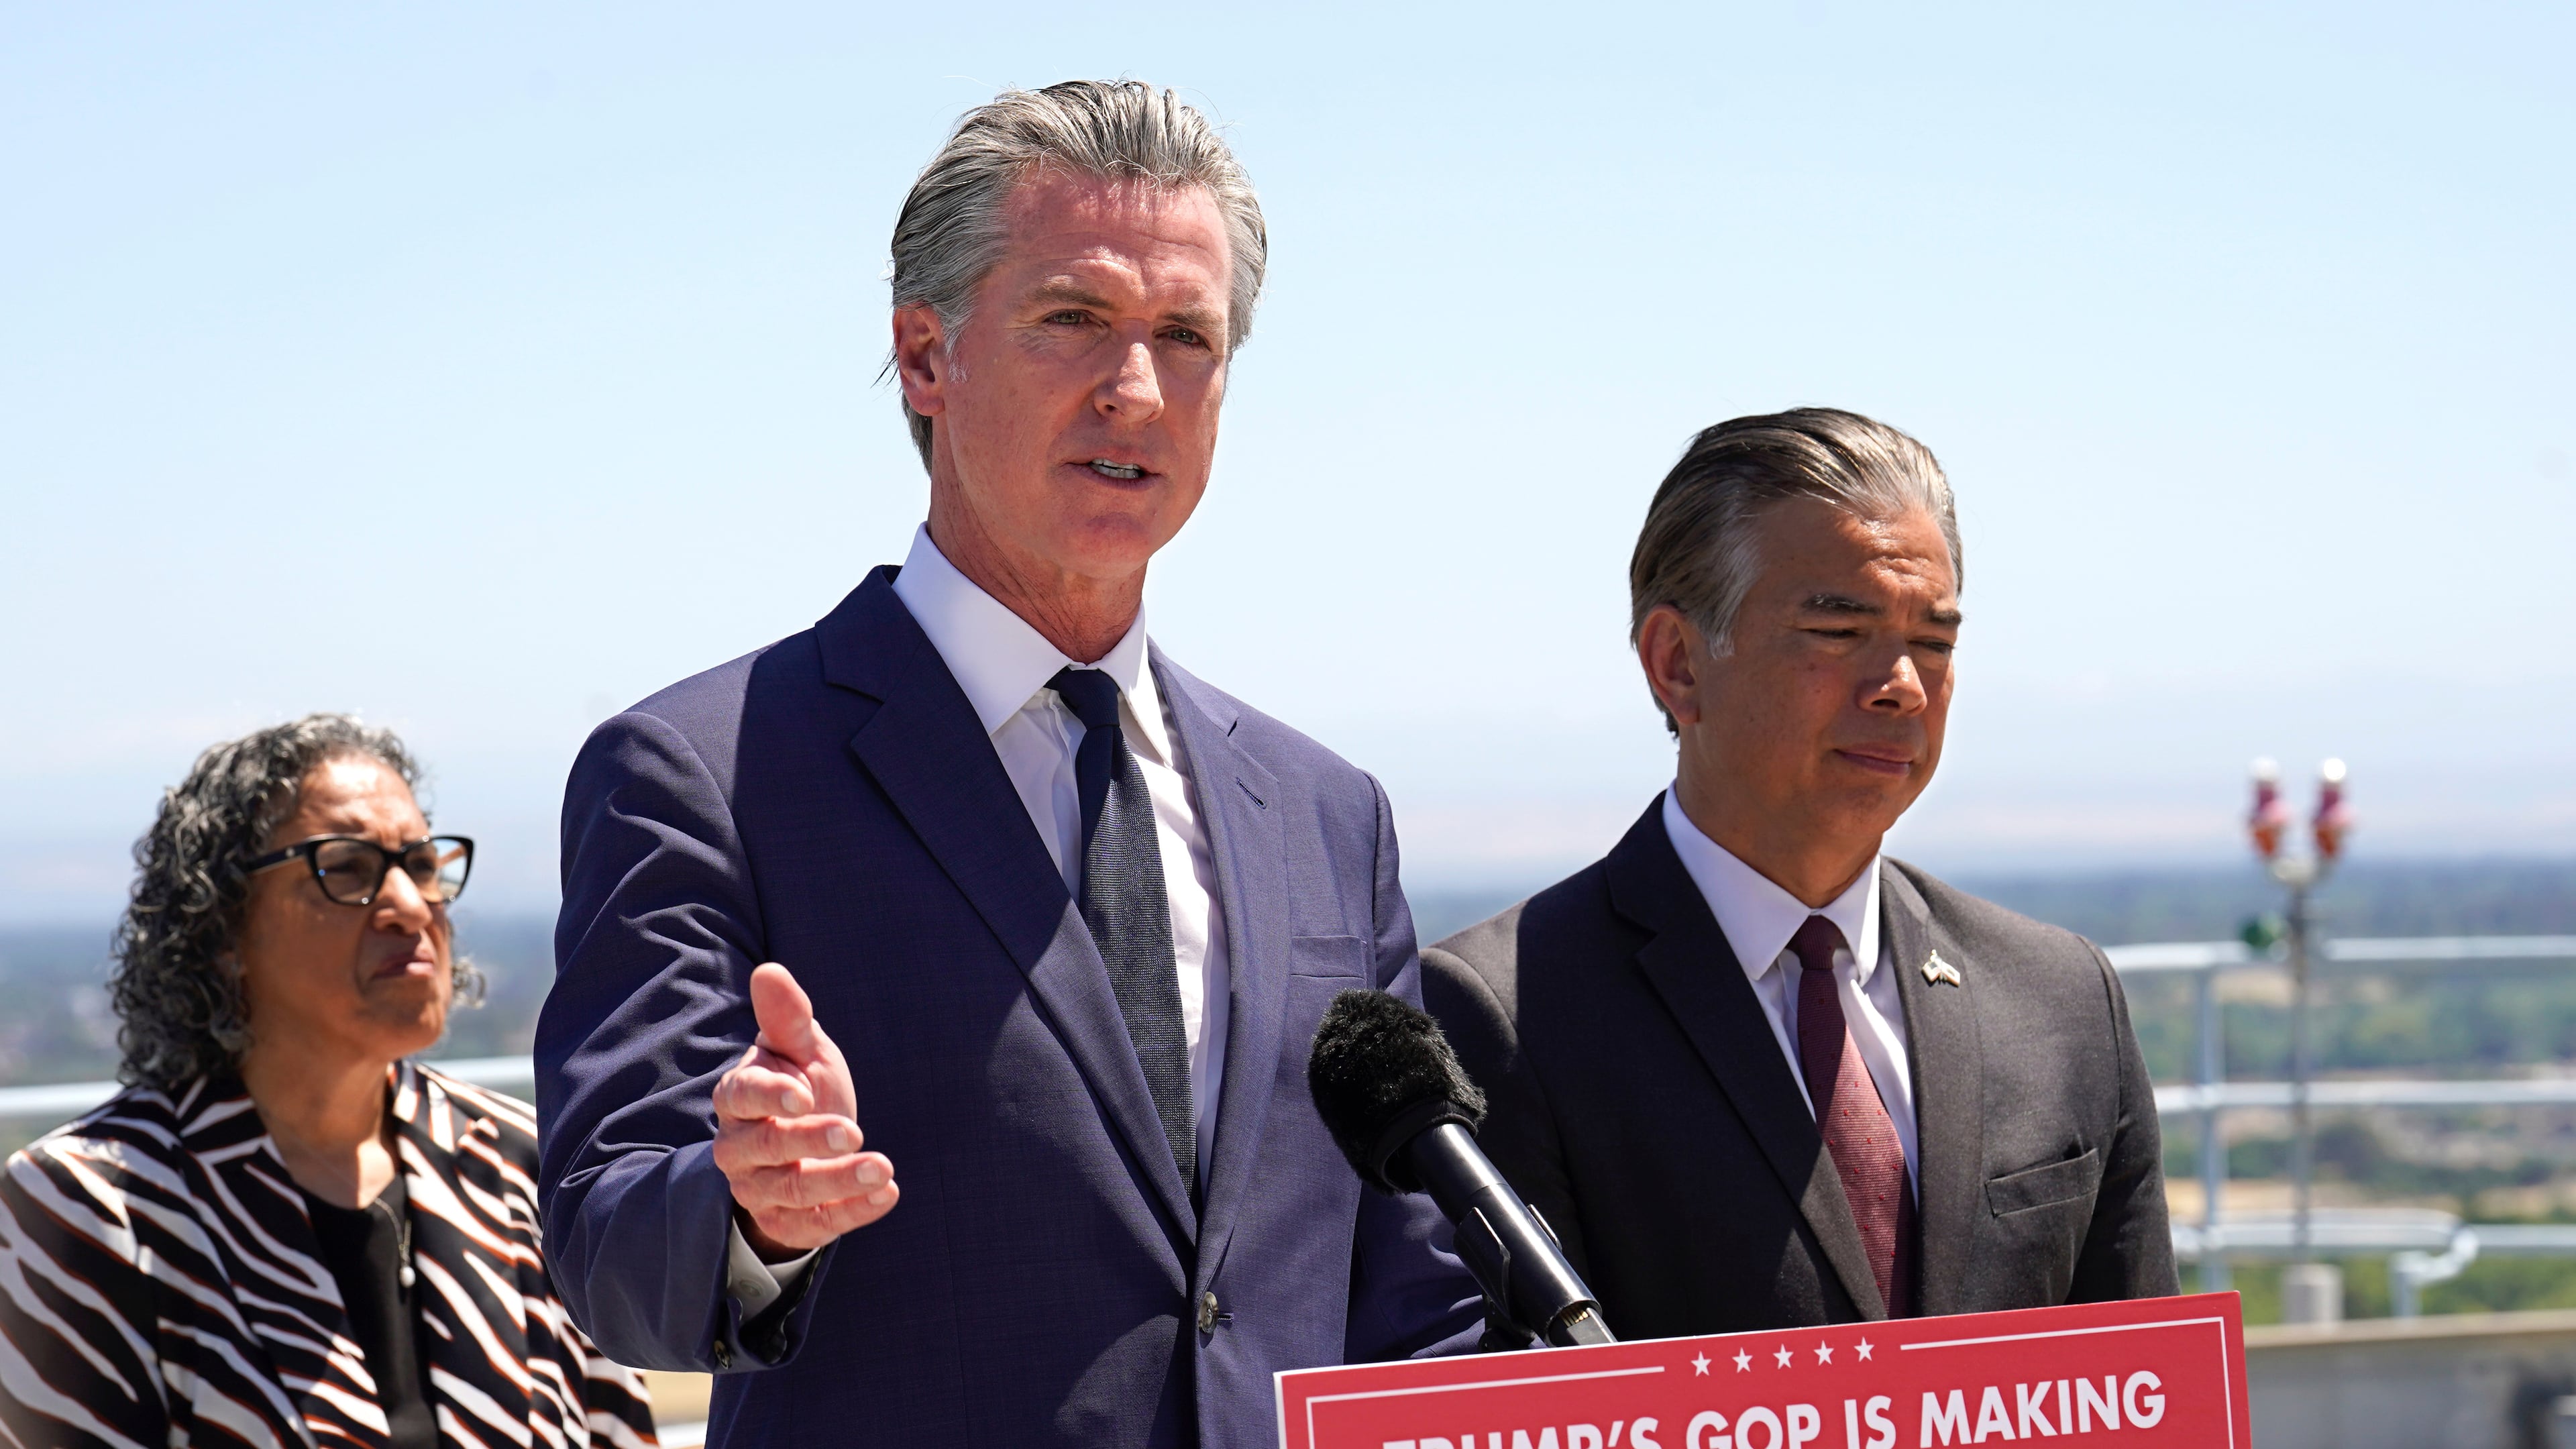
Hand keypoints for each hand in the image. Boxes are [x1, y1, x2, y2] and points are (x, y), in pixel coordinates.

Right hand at [712, 963, 897, 1256]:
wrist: (807, 1146)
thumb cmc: (802, 1085)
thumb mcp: (801, 1050)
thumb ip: (787, 1018)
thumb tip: (769, 970)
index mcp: (738, 1098)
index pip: (742, 1097)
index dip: (770, 1096)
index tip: (804, 1091)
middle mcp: (739, 1148)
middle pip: (766, 1149)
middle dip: (808, 1141)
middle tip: (853, 1129)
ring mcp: (759, 1189)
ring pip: (791, 1192)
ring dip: (838, 1181)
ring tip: (883, 1168)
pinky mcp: (786, 1223)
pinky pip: (813, 1227)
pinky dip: (851, 1213)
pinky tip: (888, 1193)